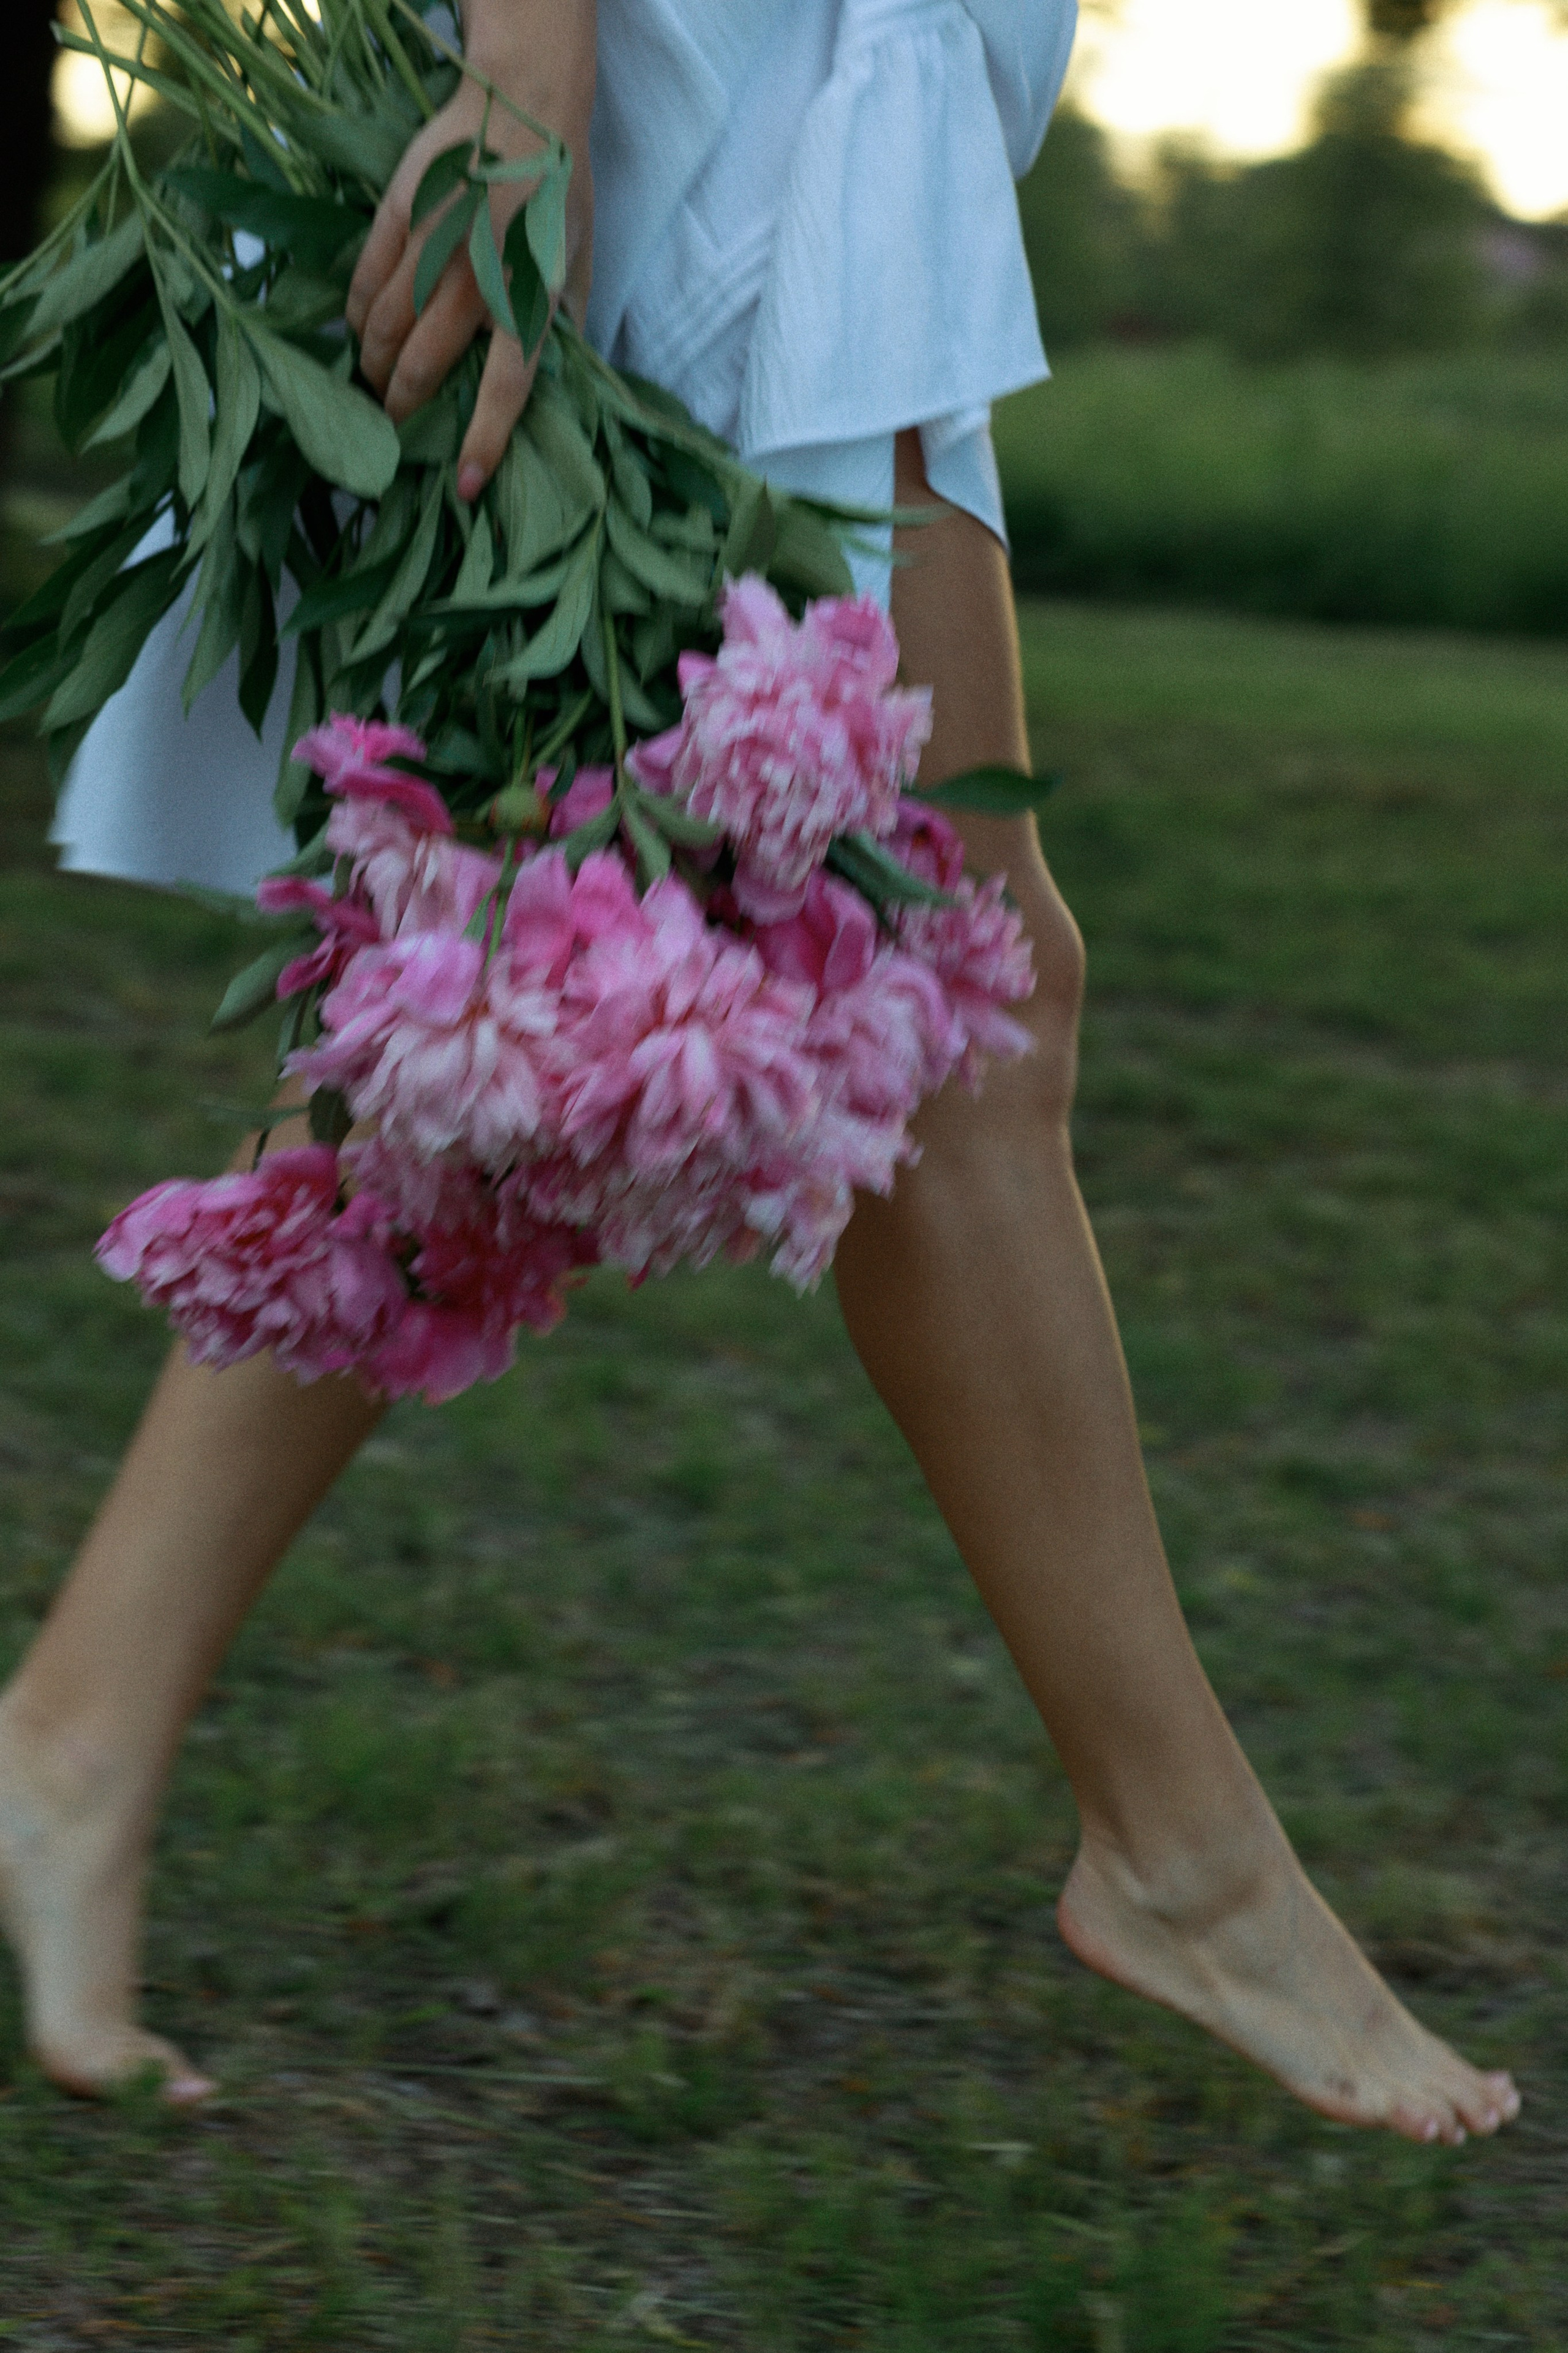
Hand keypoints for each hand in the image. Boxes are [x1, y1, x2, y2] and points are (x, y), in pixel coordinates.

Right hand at [345, 0, 594, 498]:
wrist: (523, 100)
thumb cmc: (558, 190)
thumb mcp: (582, 262)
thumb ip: (569, 324)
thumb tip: (567, 384)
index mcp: (527, 297)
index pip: (504, 388)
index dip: (483, 441)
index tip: (465, 486)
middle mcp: (474, 279)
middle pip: (420, 366)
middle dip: (402, 412)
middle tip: (397, 431)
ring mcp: (429, 246)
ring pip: (380, 330)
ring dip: (371, 371)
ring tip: (372, 391)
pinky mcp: (397, 214)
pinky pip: (362, 283)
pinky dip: (355, 318)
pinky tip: (357, 335)